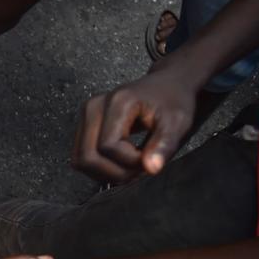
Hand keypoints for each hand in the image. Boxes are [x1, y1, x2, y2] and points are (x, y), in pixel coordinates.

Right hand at [72, 69, 196, 183]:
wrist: (168, 85)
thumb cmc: (174, 101)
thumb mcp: (178, 123)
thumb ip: (165, 146)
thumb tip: (151, 168)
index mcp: (117, 102)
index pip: (108, 146)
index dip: (130, 161)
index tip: (151, 158)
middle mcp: (94, 107)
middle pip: (87, 156)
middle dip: (114, 172)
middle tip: (139, 169)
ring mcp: (85, 116)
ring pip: (80, 160)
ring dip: (106, 173)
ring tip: (130, 166)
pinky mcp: (84, 125)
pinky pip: (81, 157)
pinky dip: (100, 168)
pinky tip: (121, 163)